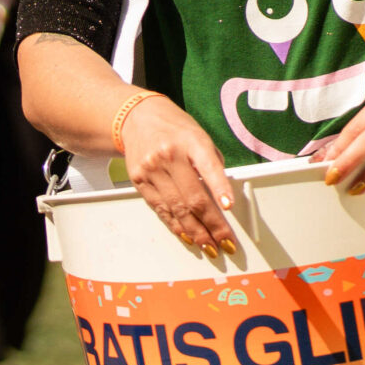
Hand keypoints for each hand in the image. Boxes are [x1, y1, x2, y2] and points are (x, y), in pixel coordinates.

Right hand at [121, 94, 238, 256]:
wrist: (136, 118)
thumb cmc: (174, 128)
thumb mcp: (199, 136)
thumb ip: (211, 163)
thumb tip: (221, 197)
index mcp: (191, 141)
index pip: (208, 167)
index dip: (219, 188)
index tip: (228, 206)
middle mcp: (170, 155)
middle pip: (193, 197)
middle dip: (212, 224)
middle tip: (225, 242)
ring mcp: (152, 169)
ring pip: (177, 209)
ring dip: (195, 231)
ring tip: (209, 246)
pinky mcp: (139, 180)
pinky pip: (160, 208)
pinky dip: (176, 225)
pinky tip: (188, 235)